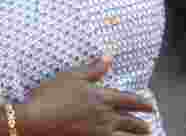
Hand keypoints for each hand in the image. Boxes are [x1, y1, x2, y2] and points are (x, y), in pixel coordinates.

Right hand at [17, 56, 154, 134]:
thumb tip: (108, 58)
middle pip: (129, 121)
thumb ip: (92, 69)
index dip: (141, 103)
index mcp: (101, 97)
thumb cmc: (50, 96)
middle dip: (141, 125)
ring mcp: (97, 132)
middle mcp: (103, 116)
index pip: (128, 100)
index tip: (150, 107)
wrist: (35, 120)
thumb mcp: (71, 76)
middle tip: (148, 127)